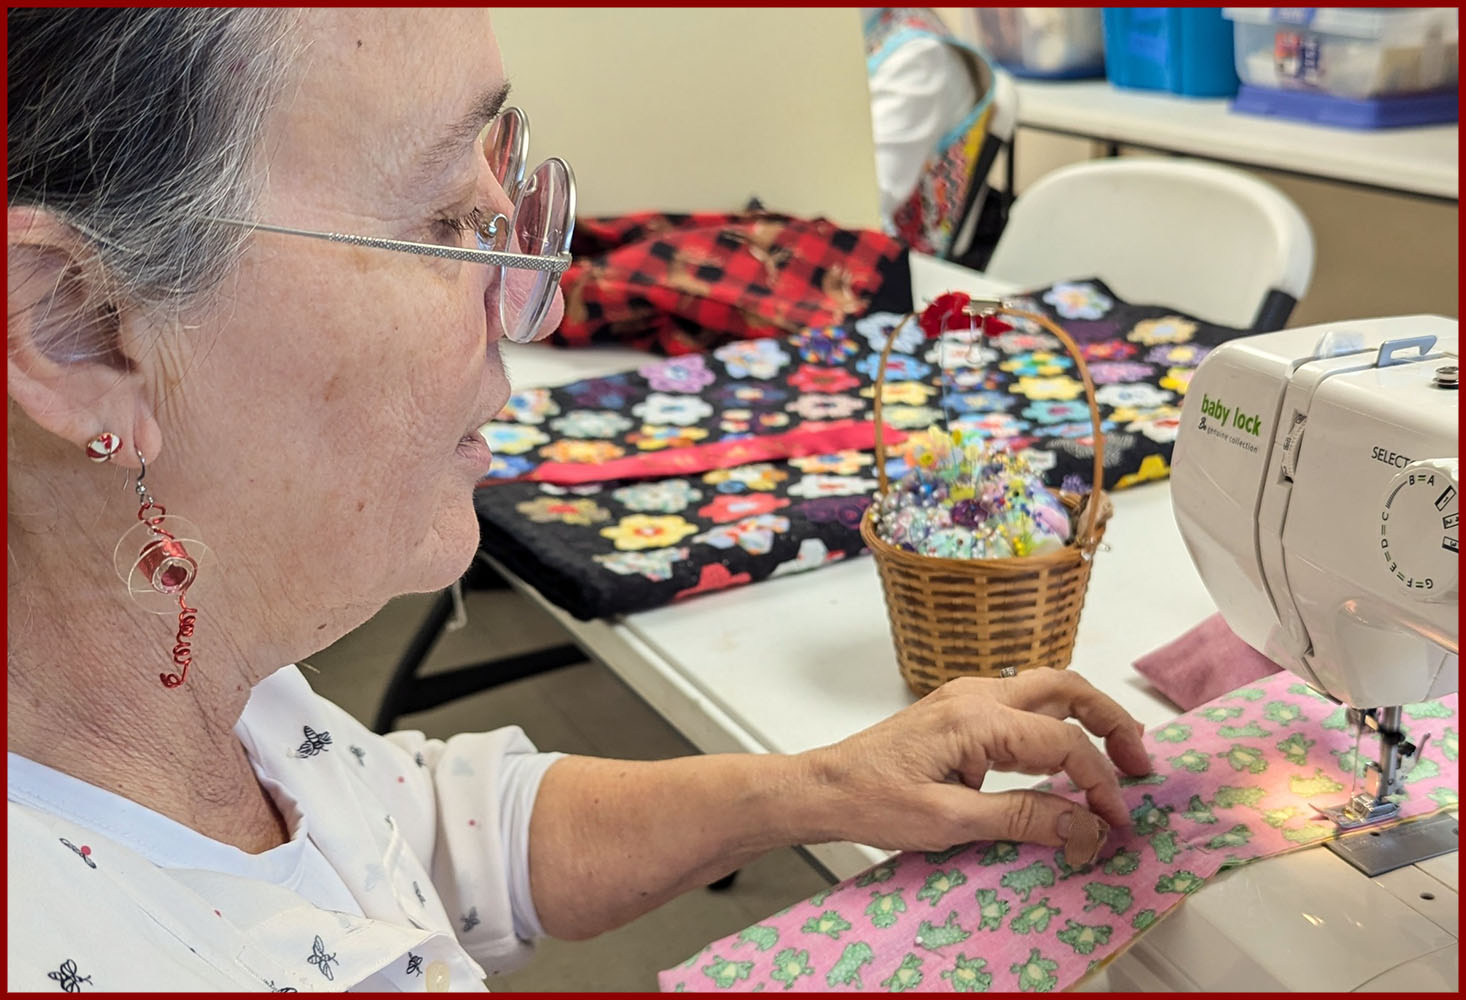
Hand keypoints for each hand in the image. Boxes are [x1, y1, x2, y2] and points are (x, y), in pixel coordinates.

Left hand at [796, 669, 1151, 864]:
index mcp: (975, 718)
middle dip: (1112, 721)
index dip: (1099, 784)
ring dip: (1088, 719)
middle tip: (1140, 765)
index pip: (1063, 743)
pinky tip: (1066, 758)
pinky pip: (1024, 707)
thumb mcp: (950, 821)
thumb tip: (1083, 825)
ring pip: (1048, 690)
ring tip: (1118, 758)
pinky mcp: (961, 713)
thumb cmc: (871, 799)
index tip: (1115, 822)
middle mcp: (976, 696)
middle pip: (1067, 688)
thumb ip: (1022, 818)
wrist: (823, 788)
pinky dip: (1058, 725)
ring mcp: (968, 698)